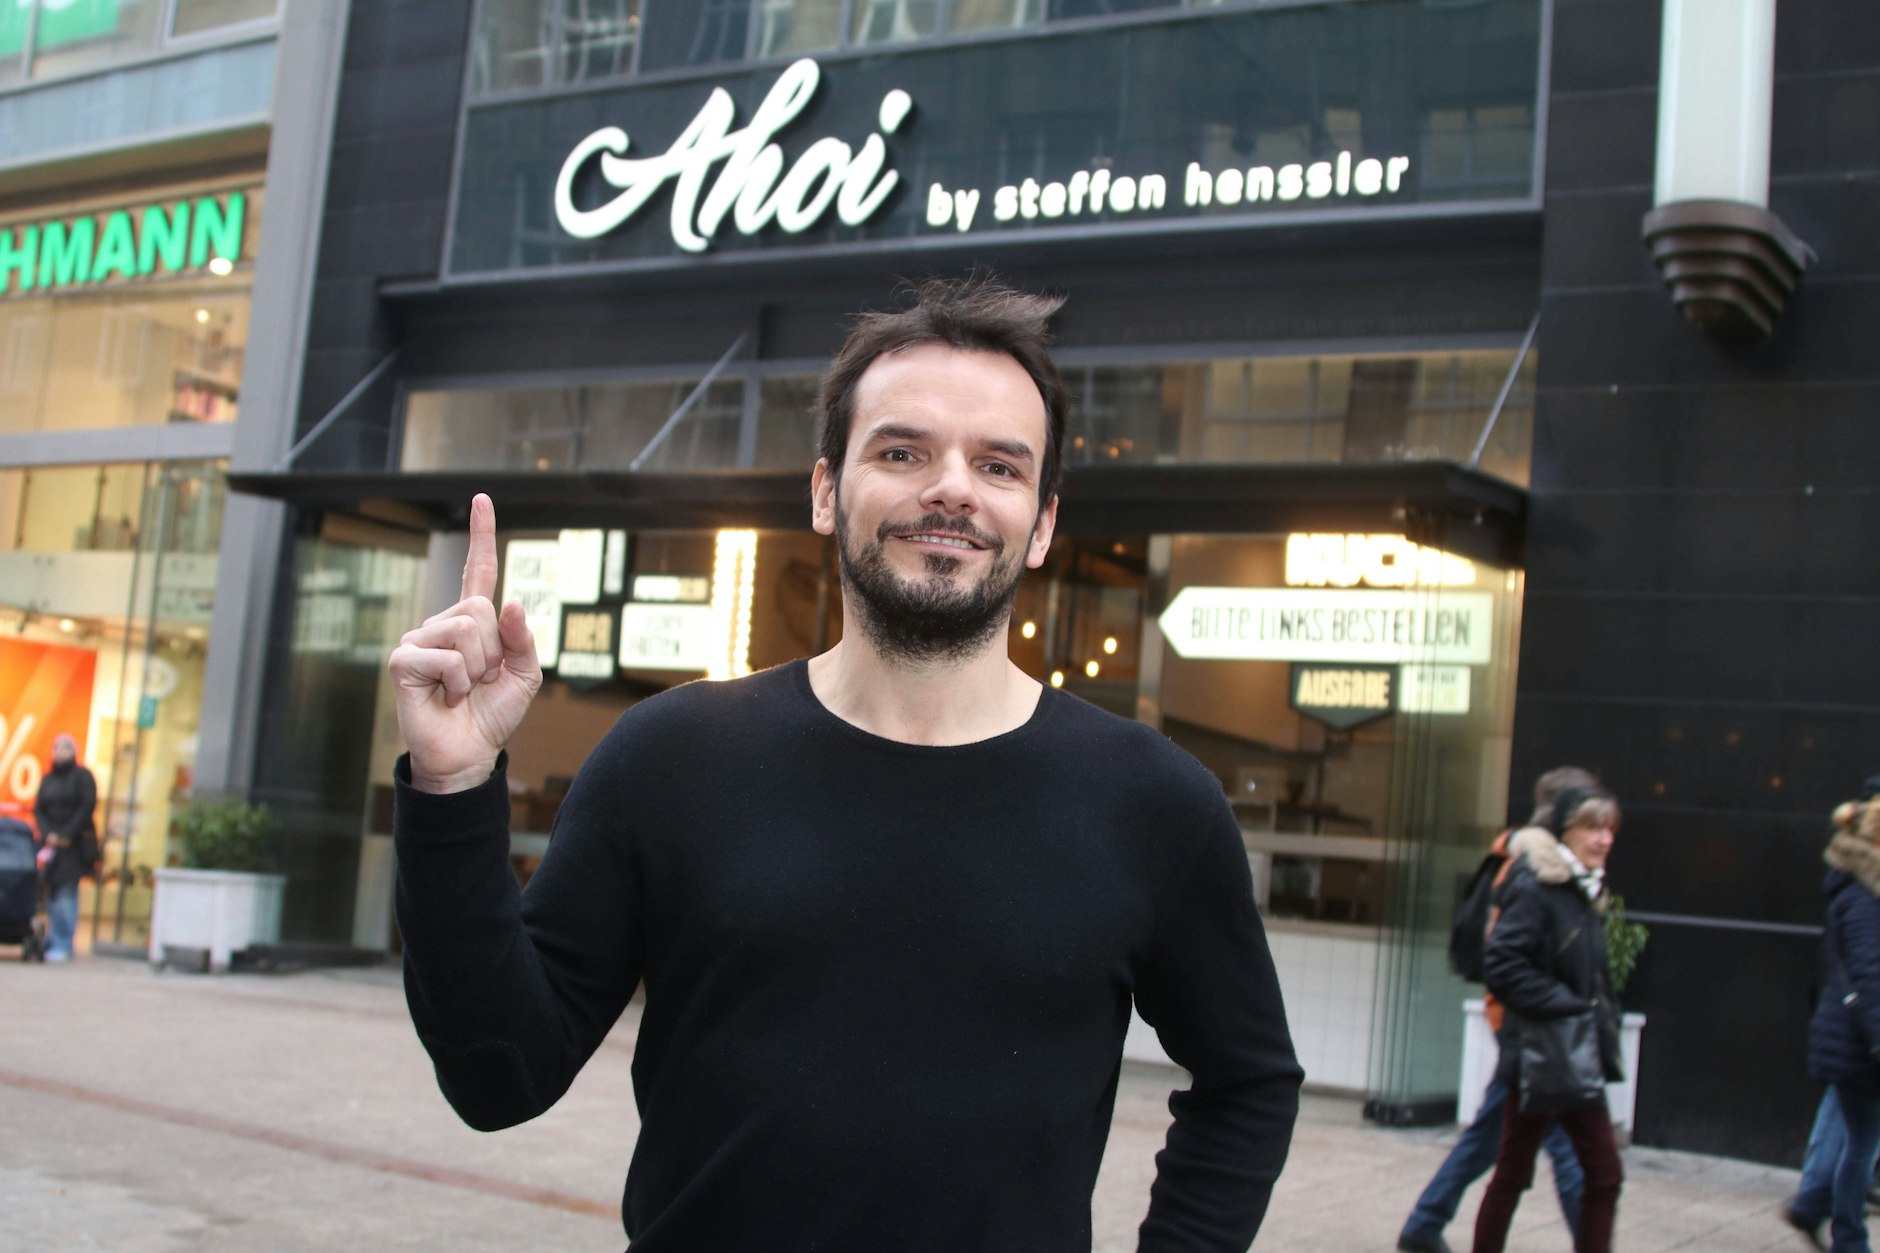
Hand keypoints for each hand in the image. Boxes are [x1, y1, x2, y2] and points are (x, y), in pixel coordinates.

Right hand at [388, 494, 542, 792]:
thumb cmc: (493, 714)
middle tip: (481, 680)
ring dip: (477, 669)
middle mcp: (442, 624)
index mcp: (472, 622)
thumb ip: (524, 639)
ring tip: (464, 690)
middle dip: (495, 650)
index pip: (477, 570)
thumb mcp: (524, 676)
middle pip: (480, 608)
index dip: (481, 535)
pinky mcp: (403, 661)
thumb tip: (512, 602)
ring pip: (466, 630)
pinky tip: (446, 697)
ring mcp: (418, 639)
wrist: (468, 753)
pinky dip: (457, 683)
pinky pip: (447, 657)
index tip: (482, 498)